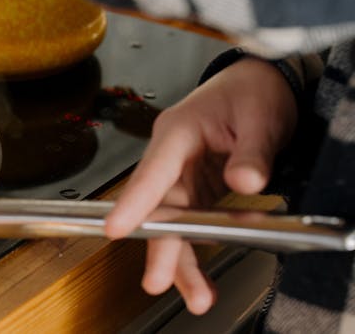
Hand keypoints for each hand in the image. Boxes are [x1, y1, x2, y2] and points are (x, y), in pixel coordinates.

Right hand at [103, 56, 297, 313]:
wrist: (260, 82)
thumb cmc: (251, 91)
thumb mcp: (261, 117)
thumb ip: (252, 152)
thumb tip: (244, 182)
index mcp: (178, 132)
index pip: (153, 171)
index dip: (134, 202)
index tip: (116, 227)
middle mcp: (172, 155)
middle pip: (160, 207)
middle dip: (161, 246)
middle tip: (158, 280)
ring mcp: (182, 173)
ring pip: (173, 221)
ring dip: (182, 258)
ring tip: (196, 293)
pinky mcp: (196, 186)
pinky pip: (192, 222)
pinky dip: (200, 246)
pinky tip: (207, 273)